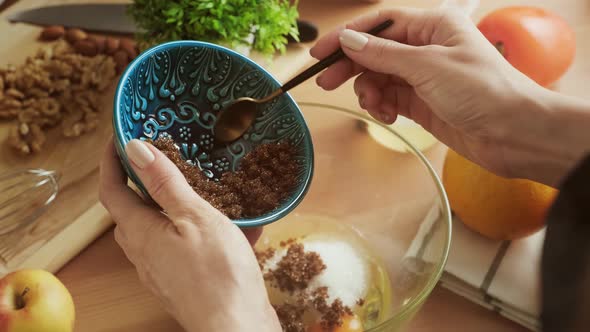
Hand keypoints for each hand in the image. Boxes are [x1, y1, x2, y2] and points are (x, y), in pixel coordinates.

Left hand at [99, 138, 280, 331]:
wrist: (236, 328)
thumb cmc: (216, 274)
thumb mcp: (194, 217)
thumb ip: (166, 184)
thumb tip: (136, 149)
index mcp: (140, 232)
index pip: (111, 189)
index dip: (111, 161)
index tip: (119, 136)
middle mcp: (145, 253)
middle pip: (134, 211)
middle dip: (143, 183)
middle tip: (163, 158)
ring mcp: (164, 270)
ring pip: (163, 229)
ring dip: (178, 206)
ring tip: (206, 188)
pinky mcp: (186, 281)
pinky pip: (188, 247)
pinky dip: (207, 231)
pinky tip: (243, 225)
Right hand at [310, 8, 583, 184]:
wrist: (513, 133)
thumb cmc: (482, 90)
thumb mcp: (427, 66)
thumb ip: (383, 54)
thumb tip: (348, 40)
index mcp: (433, 26)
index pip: (380, 25)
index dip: (347, 37)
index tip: (320, 52)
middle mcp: (427, 47)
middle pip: (375, 51)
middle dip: (351, 67)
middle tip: (327, 83)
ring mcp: (424, 76)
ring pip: (380, 77)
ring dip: (370, 92)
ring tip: (376, 106)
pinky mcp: (423, 102)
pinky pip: (390, 98)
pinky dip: (383, 107)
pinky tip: (389, 116)